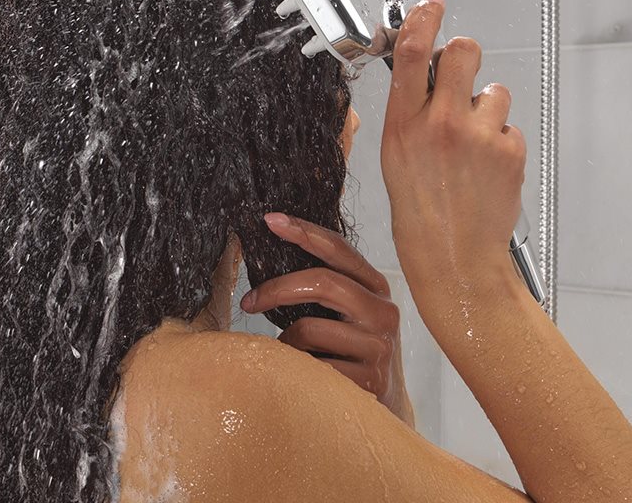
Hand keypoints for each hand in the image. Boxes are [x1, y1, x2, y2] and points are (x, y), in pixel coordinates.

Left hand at [240, 212, 416, 426]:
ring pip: (309, 329)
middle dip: (277, 289)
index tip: (269, 220)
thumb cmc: (348, 354)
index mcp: (375, 288)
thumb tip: (269, 255)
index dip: (304, 231)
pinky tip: (303, 378)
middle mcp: (383, 312)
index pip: (339, 249)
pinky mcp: (369, 381)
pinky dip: (295, 369)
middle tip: (248, 301)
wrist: (381, 412)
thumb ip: (321, 288)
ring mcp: (379, 347)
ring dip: (286, 343)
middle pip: (323, 282)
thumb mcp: (342, 315)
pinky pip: (311, 366)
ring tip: (290, 356)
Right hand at [381, 0, 526, 308]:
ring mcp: (480, 136)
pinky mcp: (510, 150)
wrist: (455, 257)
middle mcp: (442, 124)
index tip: (431, 6)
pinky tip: (485, 165)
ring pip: (492, 91)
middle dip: (465, 55)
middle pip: (464, 51)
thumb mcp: (394, 155)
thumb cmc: (420, 212)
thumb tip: (423, 73)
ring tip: (471, 143)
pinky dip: (500, 139)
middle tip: (459, 75)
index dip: (424, 19)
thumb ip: (408, 111)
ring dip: (484, 108)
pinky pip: (508, 125)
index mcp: (404, 124)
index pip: (414, 52)